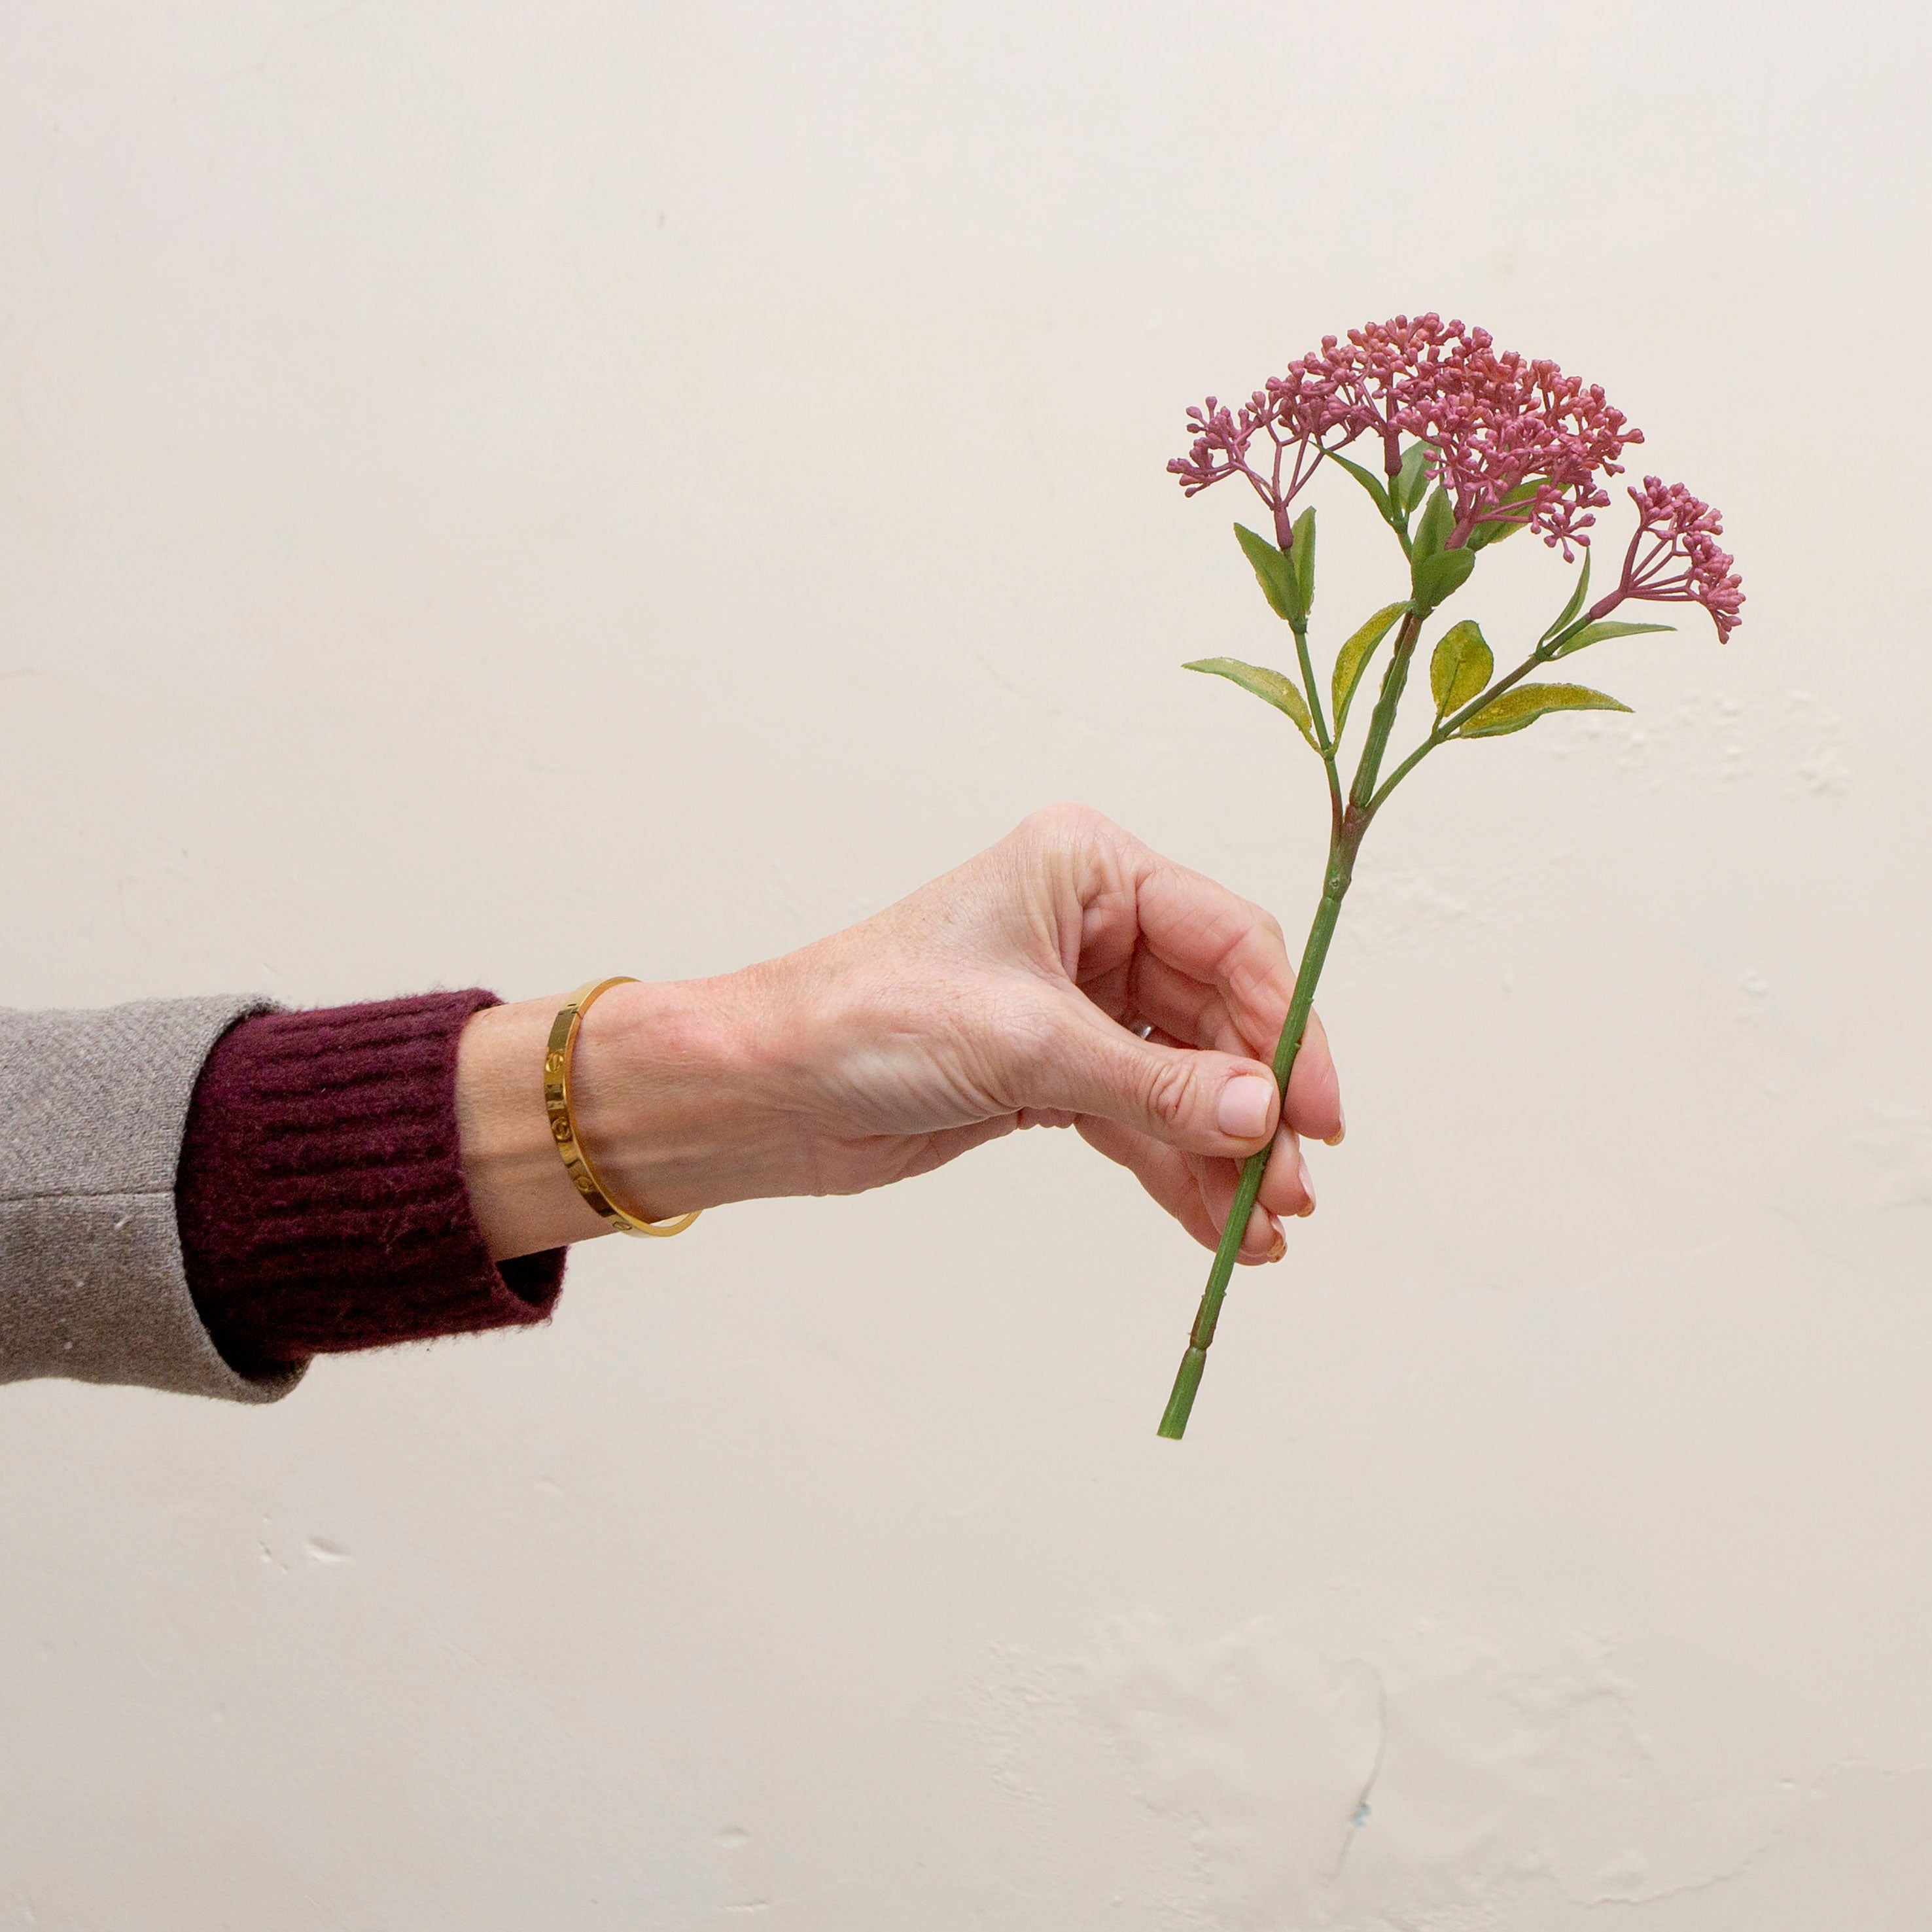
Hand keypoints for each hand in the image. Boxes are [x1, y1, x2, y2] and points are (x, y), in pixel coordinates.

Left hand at [456, 805, 1341, 1262]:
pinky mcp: (1052, 1072)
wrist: (762, 1090)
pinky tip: (1218, 1226)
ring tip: (1265, 1231)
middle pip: (1219, 1017)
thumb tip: (1264, 1118)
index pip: (1229, 941)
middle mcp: (1093, 927)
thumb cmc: (867, 1021)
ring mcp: (1076, 1004)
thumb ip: (1154, 1083)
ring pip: (1185, 1078)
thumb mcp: (1025, 1045)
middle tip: (1294, 1191)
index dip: (1286, 1029)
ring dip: (1226, 1154)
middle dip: (1256, 1108)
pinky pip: (1141, 1119)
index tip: (1316, 1115)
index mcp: (1090, 869)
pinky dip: (1178, 1171)